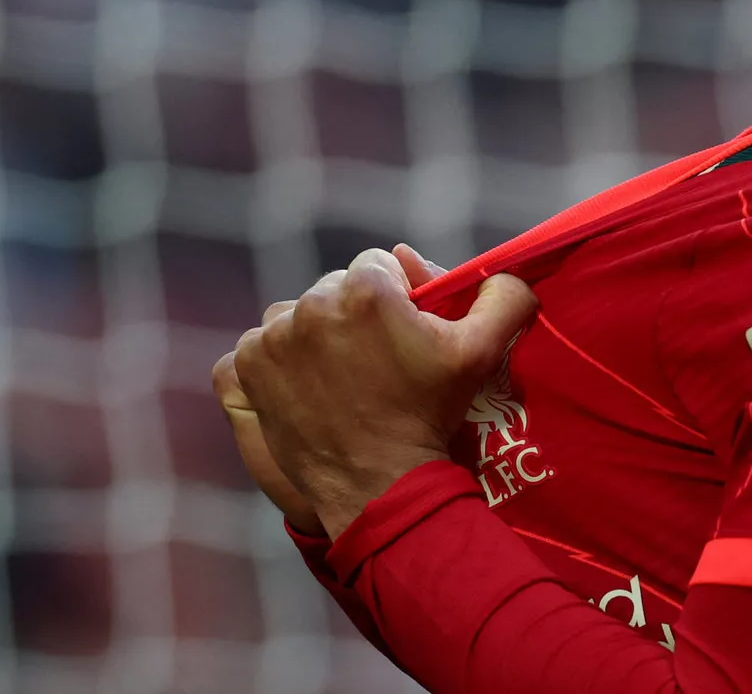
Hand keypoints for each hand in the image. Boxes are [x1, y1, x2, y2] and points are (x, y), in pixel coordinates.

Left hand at [227, 244, 537, 537]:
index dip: (395, 297)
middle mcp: (311, 306)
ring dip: (313, 336)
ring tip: (339, 375)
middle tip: (374, 359)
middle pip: (334, 289)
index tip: (401, 333)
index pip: (377, 265)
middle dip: (353, 314)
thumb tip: (508, 271)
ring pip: (295, 315)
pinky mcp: (243, 370)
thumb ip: (503, 298)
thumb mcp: (480, 353)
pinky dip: (272, 361)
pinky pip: (255, 345)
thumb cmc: (429, 415)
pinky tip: (300, 384)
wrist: (379, 486)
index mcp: (366, 290)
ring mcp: (271, 339)